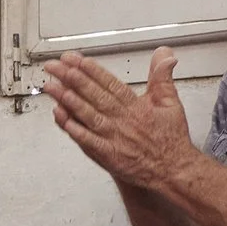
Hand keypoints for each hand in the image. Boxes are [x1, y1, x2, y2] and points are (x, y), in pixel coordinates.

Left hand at [43, 47, 195, 189]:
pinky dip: (75, 129)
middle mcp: (123, 120)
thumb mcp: (171, 103)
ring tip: (52, 86)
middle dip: (72, 78)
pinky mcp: (109, 155)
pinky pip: (88, 141)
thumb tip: (165, 54)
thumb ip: (162, 77)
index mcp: (136, 106)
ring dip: (68, 100)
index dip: (91, 69)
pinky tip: (61, 118)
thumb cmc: (170, 139)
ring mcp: (114, 138)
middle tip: (55, 66)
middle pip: (95, 95)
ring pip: (88, 115)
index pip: (109, 83)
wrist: (174, 171)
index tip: (74, 59)